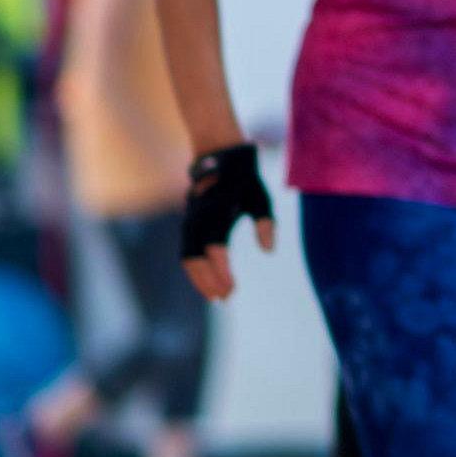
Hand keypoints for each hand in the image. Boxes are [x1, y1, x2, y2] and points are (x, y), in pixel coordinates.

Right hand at [180, 142, 274, 302]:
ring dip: (199, 279)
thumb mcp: (261, 198)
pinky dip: (195, 270)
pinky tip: (209, 281)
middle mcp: (198, 221)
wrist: (218, 158)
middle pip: (194, 261)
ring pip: (187, 259)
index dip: (221, 272)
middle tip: (225, 298)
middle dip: (208, 282)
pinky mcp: (187, 225)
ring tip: (217, 296)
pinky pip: (187, 252)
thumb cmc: (244, 180)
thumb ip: (266, 224)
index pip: (215, 251)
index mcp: (216, 214)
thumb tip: (269, 250)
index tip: (232, 290)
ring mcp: (190, 223)